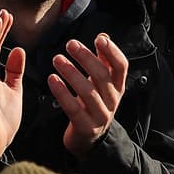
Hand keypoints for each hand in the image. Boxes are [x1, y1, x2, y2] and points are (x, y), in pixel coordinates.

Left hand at [49, 33, 127, 158]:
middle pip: (102, 76)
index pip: (121, 67)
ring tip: (57, 59)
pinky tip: (52, 79)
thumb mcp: (101, 83)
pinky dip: (61, 92)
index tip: (99, 39)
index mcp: (118, 87)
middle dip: (86, 58)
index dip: (112, 52)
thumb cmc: (92, 103)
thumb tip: (104, 36)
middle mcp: (112, 100)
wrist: (88, 137)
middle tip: (70, 44)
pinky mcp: (86, 127)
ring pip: (87, 92)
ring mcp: (100, 115)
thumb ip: (103, 60)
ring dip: (71, 73)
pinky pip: (73, 108)